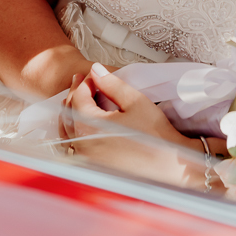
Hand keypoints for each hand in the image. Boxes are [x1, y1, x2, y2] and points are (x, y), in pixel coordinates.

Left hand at [58, 63, 204, 187]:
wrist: (168, 163)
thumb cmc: (155, 135)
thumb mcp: (135, 101)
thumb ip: (112, 83)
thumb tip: (96, 70)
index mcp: (89, 126)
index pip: (78, 97)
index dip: (85, 82)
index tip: (94, 74)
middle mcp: (82, 144)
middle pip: (69, 112)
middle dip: (75, 93)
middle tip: (83, 79)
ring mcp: (85, 157)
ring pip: (67, 130)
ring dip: (71, 111)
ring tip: (78, 98)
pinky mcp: (92, 165)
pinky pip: (74, 145)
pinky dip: (73, 130)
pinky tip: (81, 123)